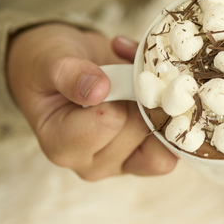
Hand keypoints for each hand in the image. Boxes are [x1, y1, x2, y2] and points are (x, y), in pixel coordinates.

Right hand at [6, 23, 176, 180]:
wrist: (63, 63)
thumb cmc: (48, 64)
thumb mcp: (49, 61)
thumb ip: (69, 75)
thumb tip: (99, 90)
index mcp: (63, 146)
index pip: (108, 122)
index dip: (117, 92)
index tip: (106, 73)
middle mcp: (93, 162)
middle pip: (141, 130)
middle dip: (142, 94)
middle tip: (125, 69)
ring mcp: (122, 160)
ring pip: (164, 144)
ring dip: (162, 103)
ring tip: (140, 76)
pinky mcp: (145, 152)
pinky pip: (175, 143)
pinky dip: (173, 110)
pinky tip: (153, 86)